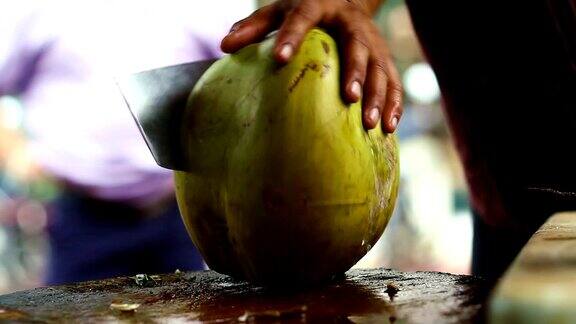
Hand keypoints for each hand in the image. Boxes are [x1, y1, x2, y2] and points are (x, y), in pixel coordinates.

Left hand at [221, 0, 402, 132]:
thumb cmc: (304, 10)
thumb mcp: (278, 10)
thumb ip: (254, 26)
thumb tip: (225, 46)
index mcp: (319, 6)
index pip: (304, 17)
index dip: (292, 36)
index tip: (280, 58)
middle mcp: (351, 23)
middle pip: (357, 47)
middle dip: (355, 72)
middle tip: (349, 97)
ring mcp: (372, 41)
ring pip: (381, 68)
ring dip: (378, 95)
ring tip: (371, 124)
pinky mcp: (385, 56)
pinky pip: (395, 81)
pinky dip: (395, 103)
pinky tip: (389, 127)